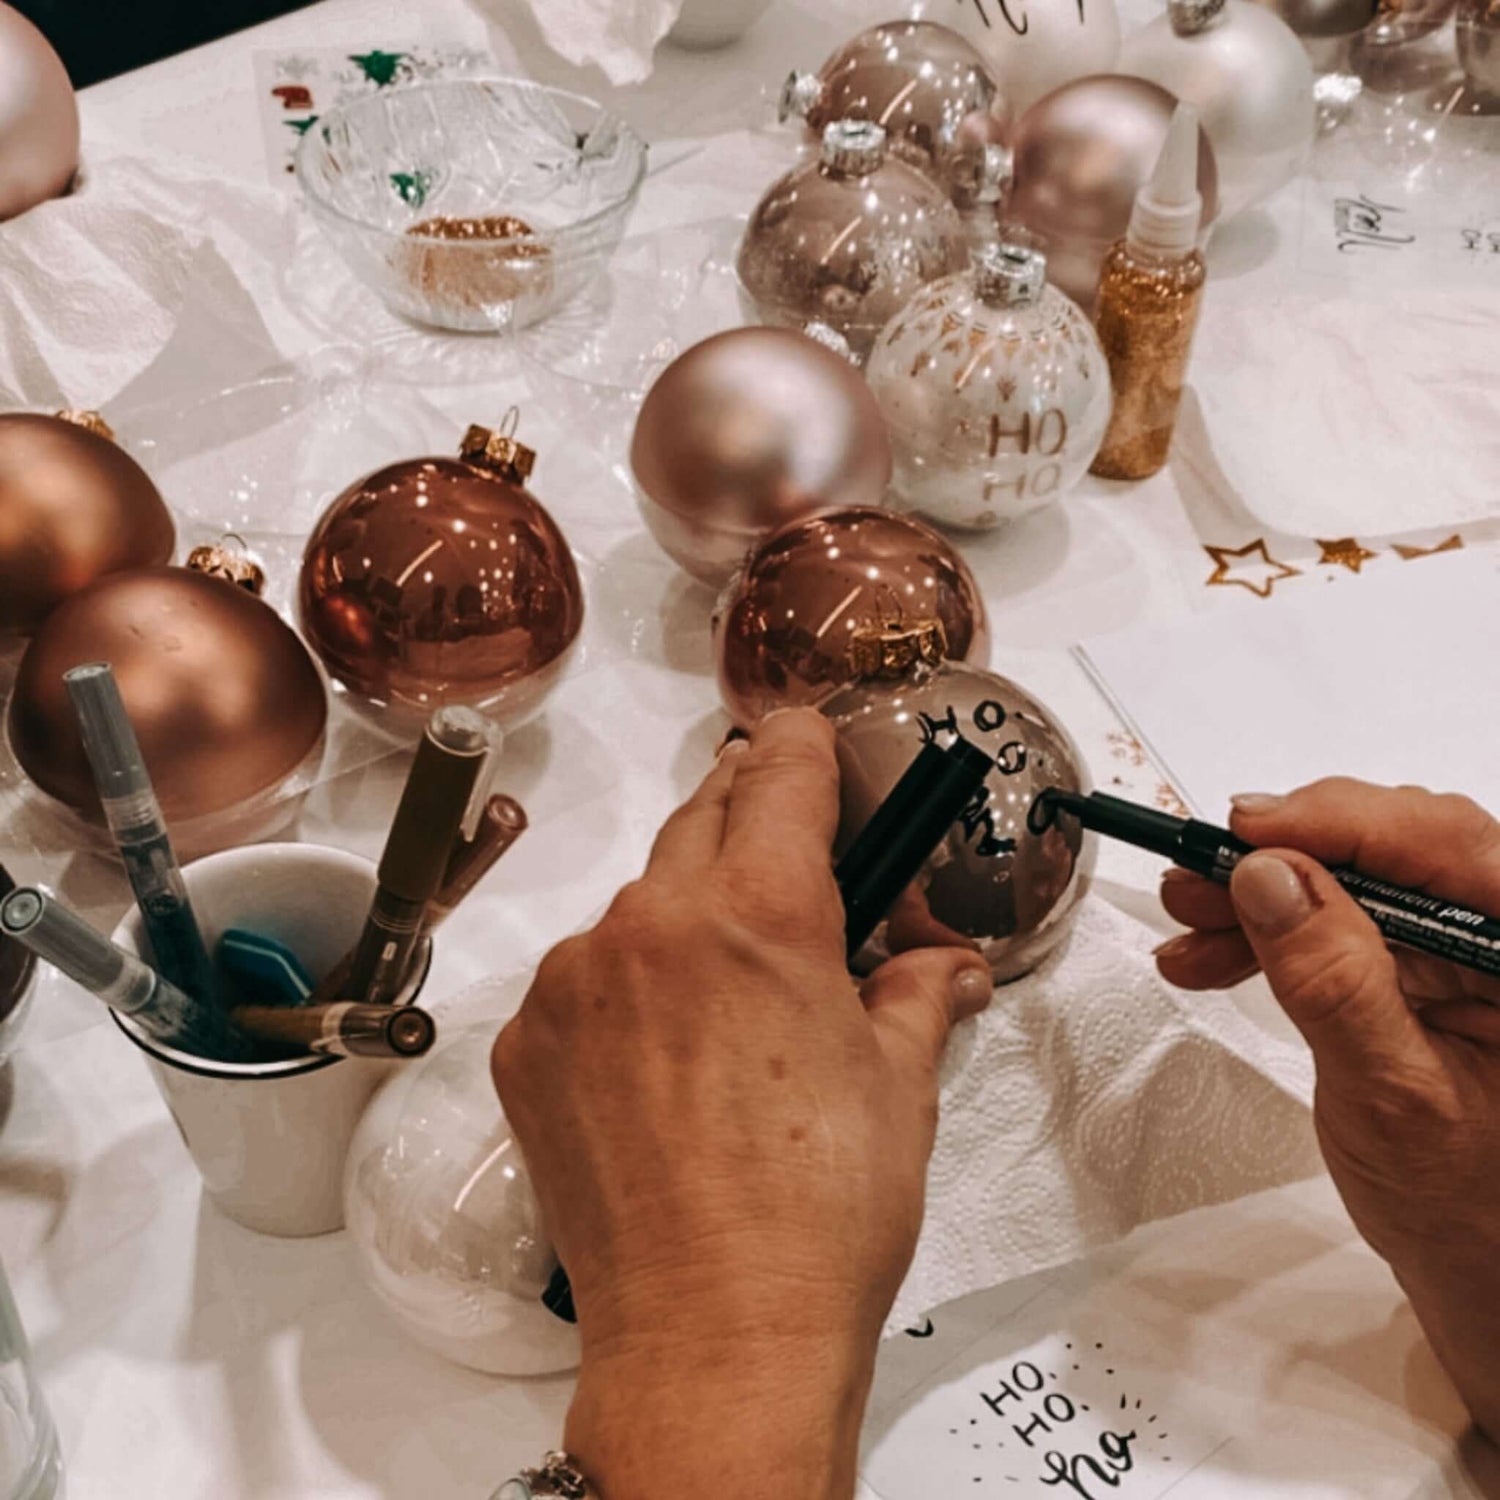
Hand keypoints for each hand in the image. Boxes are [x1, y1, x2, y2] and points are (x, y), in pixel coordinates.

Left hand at [492, 709, 992, 1499]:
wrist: (713, 1333)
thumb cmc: (823, 1211)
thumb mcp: (898, 1086)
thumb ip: (917, 995)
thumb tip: (948, 969)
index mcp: (760, 911)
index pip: (782, 769)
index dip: (806, 745)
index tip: (811, 744)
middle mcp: (652, 922)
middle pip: (705, 816)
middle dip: (752, 821)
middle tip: (789, 860)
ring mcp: (574, 981)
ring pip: (638, 902)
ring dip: (685, 917)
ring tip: (730, 998)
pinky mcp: (526, 1041)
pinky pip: (582, 977)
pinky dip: (625, 989)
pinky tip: (663, 1058)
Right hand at [1155, 779, 1499, 1440]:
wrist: (1476, 1261)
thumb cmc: (1463, 1202)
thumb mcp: (1391, 1095)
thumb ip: (1335, 981)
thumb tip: (1270, 876)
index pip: (1445, 843)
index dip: (1340, 820)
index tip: (1246, 830)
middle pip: (1395, 845)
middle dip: (1284, 857)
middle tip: (1197, 879)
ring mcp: (1465, 946)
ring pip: (1356, 876)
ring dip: (1261, 894)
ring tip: (1185, 920)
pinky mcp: (1422, 963)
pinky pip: (1340, 918)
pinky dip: (1270, 930)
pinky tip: (1210, 954)